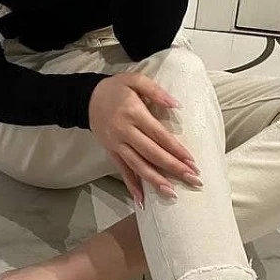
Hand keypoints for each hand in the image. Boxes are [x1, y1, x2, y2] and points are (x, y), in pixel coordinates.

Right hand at [88, 73, 201, 207]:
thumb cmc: (115, 88)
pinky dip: (131, 185)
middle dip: (173, 168)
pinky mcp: (111, 151)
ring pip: (138, 166)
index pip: (159, 135)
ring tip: (172, 193)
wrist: (86, 97)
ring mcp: (117, 144)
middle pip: (152, 153)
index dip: (176, 149)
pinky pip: (122, 170)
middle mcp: (125, 131)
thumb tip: (176, 105)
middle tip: (193, 179)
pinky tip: (141, 199)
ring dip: (156, 181)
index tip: (192, 161)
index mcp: (134, 113)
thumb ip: (156, 91)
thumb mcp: (135, 80)